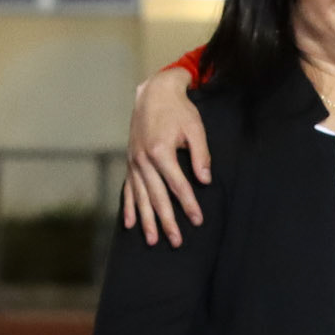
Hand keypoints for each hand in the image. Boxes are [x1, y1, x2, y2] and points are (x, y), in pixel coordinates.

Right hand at [120, 68, 210, 246]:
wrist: (153, 93)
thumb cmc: (179, 110)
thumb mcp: (195, 128)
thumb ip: (201, 154)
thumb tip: (205, 180)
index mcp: (161, 152)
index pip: (178, 186)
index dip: (189, 205)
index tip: (197, 221)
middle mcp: (144, 160)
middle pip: (157, 197)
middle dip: (167, 221)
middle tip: (176, 241)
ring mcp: (134, 162)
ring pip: (141, 197)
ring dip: (147, 220)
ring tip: (153, 241)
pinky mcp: (130, 162)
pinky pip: (128, 189)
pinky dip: (129, 207)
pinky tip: (130, 224)